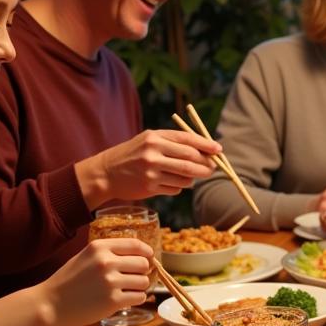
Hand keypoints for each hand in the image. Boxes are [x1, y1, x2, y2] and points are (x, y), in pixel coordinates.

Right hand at [39, 238, 152, 325]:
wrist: (50, 304)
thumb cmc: (69, 281)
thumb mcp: (86, 257)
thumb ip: (109, 253)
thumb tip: (141, 255)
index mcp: (99, 247)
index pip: (135, 244)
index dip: (147, 252)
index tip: (149, 257)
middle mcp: (106, 262)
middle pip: (143, 263)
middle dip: (142, 272)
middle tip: (133, 278)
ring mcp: (110, 282)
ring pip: (144, 282)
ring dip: (139, 287)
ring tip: (126, 290)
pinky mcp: (113, 300)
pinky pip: (139, 297)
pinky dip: (135, 299)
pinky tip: (124, 299)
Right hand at [76, 129, 221, 208]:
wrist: (106, 173)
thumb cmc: (133, 154)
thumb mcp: (150, 140)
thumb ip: (175, 143)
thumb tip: (207, 151)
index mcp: (155, 137)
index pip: (187, 139)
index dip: (206, 145)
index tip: (219, 150)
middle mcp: (153, 152)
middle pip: (191, 160)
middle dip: (206, 165)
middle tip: (212, 168)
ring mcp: (151, 171)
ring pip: (186, 177)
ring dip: (193, 178)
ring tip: (188, 175)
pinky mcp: (150, 187)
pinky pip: (176, 188)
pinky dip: (179, 186)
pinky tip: (168, 182)